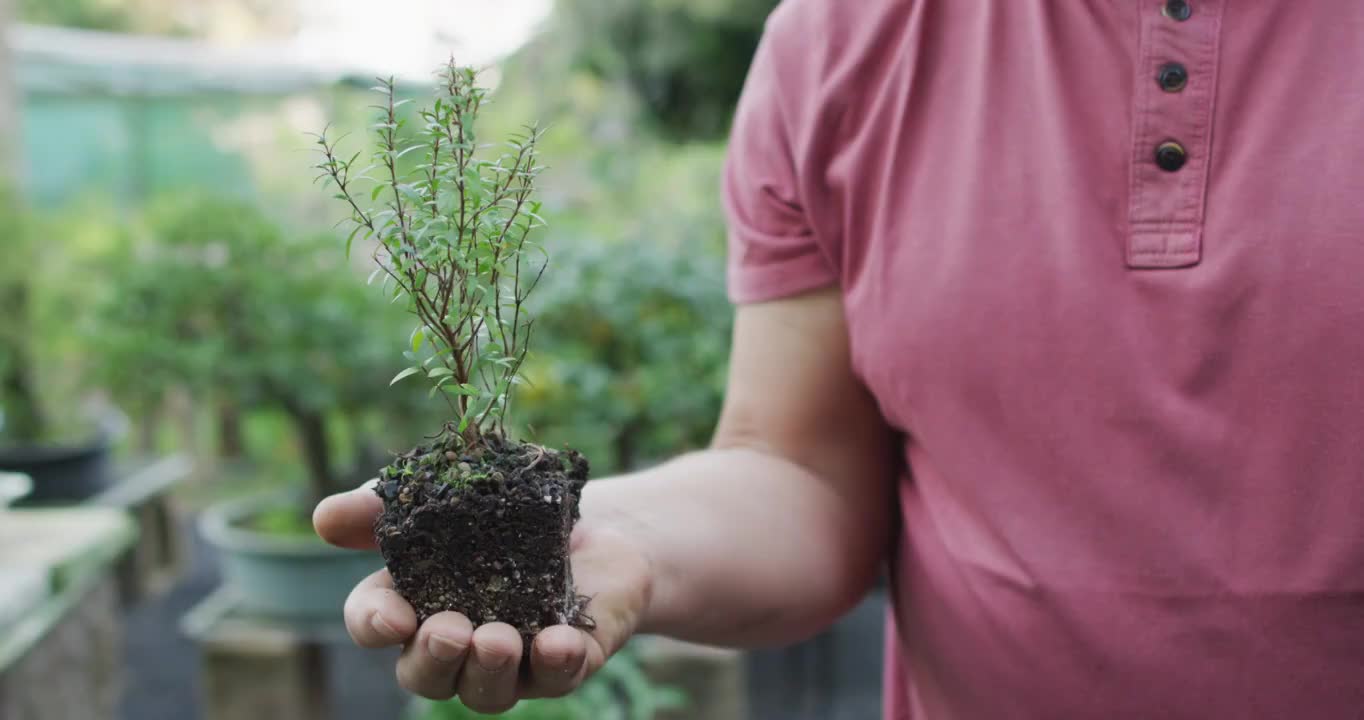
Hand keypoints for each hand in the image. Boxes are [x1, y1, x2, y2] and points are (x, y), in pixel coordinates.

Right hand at [313, 484, 653, 713]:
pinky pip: (558, 677)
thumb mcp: (444, 496)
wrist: (599, 520)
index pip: (376, 624)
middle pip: (425, 675)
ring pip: (486, 692)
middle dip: (432, 658)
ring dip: (487, 669)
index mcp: (416, 603)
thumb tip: (325, 517)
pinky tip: (558, 641)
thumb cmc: (508, 513)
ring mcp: (513, 660)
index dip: (375, 623)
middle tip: (449, 631)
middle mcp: (459, 644)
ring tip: (498, 639)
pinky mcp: (567, 660)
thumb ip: (383, 506)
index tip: (393, 615)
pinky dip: (556, 664)